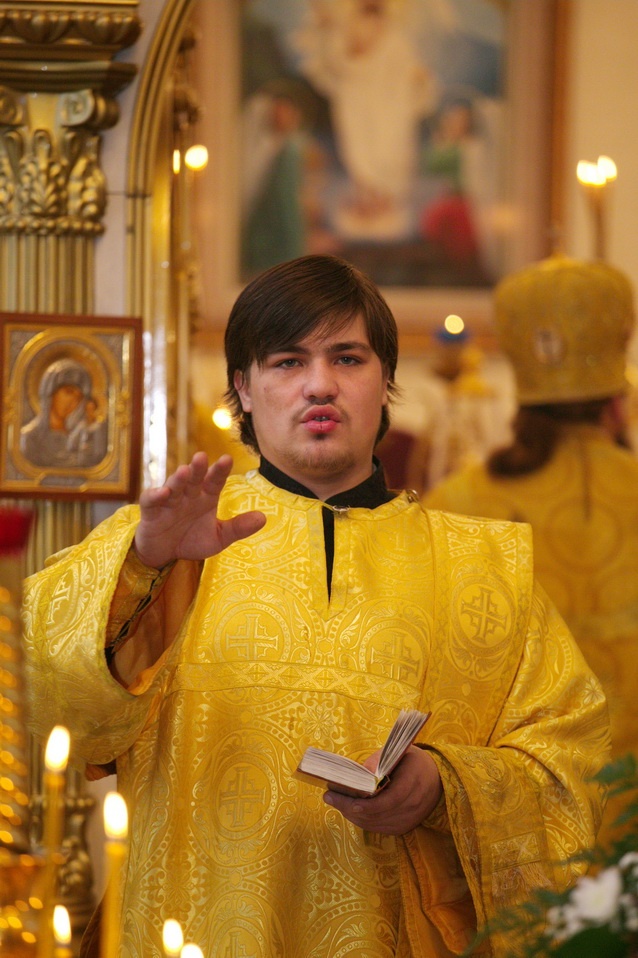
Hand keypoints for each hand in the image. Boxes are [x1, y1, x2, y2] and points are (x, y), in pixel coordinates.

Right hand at [134, 452, 265, 568]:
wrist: (165, 554)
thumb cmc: (192, 540)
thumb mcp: (218, 537)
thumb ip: (238, 528)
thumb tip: (263, 518)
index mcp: (206, 497)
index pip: (215, 481)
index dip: (220, 471)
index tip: (227, 459)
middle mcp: (188, 494)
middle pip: (194, 478)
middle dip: (198, 468)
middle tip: (203, 456)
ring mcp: (169, 500)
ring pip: (174, 486)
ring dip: (178, 479)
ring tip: (185, 471)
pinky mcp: (151, 511)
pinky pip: (152, 500)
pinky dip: (156, 495)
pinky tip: (163, 492)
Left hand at [323, 746, 441, 835]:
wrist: (438, 779)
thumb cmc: (414, 762)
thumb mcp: (400, 752)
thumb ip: (380, 760)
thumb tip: (361, 772)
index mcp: (412, 784)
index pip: (386, 801)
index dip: (364, 804)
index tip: (343, 797)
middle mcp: (412, 806)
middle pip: (375, 814)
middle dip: (348, 807)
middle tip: (329, 797)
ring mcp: (408, 820)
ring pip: (374, 824)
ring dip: (352, 815)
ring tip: (335, 802)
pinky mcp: (404, 827)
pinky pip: (378, 828)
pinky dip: (362, 820)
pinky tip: (350, 810)